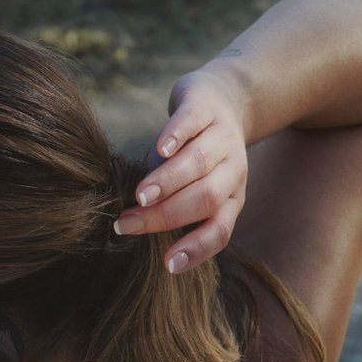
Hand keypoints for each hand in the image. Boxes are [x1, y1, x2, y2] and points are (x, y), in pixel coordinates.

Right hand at [113, 67, 248, 273]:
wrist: (226, 97)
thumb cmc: (198, 152)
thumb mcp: (197, 184)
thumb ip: (171, 202)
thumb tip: (132, 222)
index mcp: (231, 197)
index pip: (219, 230)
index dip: (196, 248)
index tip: (168, 264)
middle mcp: (233, 170)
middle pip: (205, 198)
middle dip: (166, 215)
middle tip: (129, 223)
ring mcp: (221, 138)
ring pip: (199, 164)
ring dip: (168, 182)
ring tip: (139, 196)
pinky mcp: (205, 109)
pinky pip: (192, 124)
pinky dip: (176, 138)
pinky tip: (160, 150)